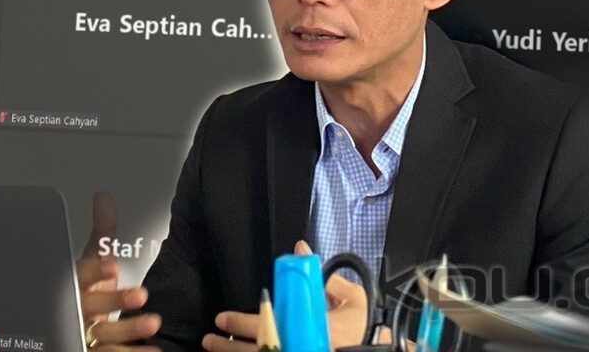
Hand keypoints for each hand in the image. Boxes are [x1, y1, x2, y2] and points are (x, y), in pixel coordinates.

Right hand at [77, 191, 161, 349]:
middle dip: (114, 300)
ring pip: (103, 333)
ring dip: (128, 329)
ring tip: (153, 322)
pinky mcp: (95, 350)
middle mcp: (77, 310)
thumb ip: (102, 233)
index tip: (113, 266)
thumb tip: (104, 198)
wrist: (72, 322)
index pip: (82, 275)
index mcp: (76, 284)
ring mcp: (85, 333)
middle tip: (141, 293)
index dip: (96, 271)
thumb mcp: (93, 260)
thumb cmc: (86, 288)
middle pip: (91, 305)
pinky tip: (153, 350)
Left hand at [204, 241, 368, 351]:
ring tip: (214, 349)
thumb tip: (299, 247)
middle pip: (259, 348)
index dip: (243, 322)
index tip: (222, 318)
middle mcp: (301, 346)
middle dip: (230, 344)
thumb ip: (326, 277)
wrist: (378, 351)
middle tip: (211, 337)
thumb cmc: (366, 328)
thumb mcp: (353, 298)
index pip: (270, 324)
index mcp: (313, 327)